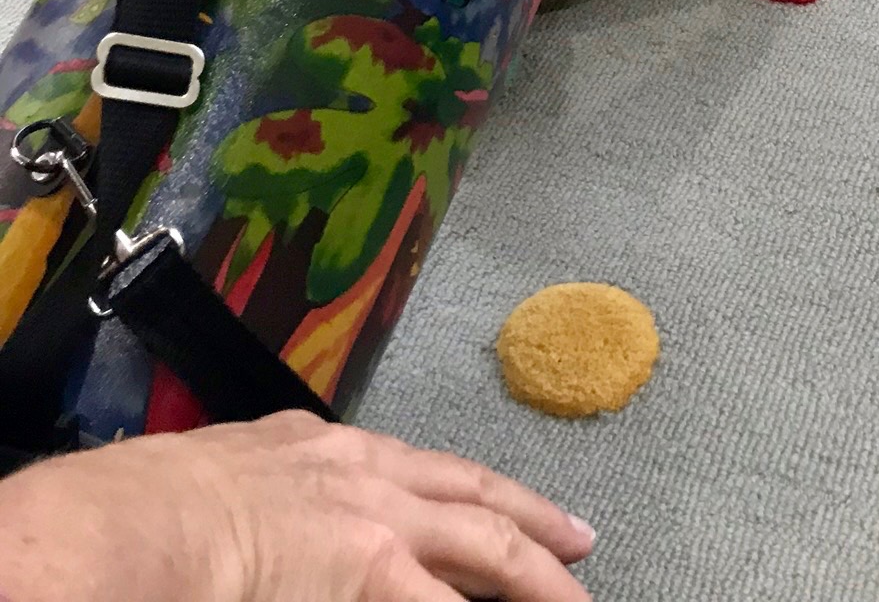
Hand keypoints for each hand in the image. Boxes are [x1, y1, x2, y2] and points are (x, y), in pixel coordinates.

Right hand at [0, 412, 595, 601]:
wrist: (139, 524)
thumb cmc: (151, 508)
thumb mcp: (228, 473)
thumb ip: (272, 488)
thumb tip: (273, 529)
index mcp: (324, 448)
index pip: (419, 469)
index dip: (468, 490)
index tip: (501, 505)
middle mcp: (367, 476)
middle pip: (473, 497)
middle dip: (531, 520)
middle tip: (581, 541)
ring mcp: (381, 527)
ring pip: (489, 548)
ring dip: (539, 577)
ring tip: (579, 600)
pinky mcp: (377, 577)